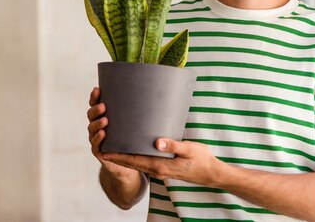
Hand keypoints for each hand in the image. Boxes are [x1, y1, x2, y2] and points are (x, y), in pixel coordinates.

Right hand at [87, 87, 138, 178]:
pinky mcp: (98, 151)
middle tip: (104, 106)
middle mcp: (96, 126)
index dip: (94, 97)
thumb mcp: (134, 124)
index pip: (95, 104)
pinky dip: (98, 138)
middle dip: (96, 110)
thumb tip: (157, 96)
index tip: (97, 89)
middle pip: (91, 115)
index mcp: (103, 116)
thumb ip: (138, 112)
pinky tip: (103, 133)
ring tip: (105, 120)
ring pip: (91, 128)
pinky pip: (95, 144)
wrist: (127, 162)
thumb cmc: (131, 138)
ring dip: (97, 124)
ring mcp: (96, 138)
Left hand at [102, 138, 222, 185]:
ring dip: (125, 159)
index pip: (135, 161)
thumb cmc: (202, 160)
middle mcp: (158, 170)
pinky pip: (145, 165)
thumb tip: (157, 142)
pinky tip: (133, 153)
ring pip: (138, 165)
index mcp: (161, 165)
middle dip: (117, 158)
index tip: (106, 151)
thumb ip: (173, 145)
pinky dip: (135, 160)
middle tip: (103, 149)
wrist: (211, 173)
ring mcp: (161, 171)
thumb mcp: (189, 149)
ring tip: (113, 151)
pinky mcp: (165, 169)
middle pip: (133, 164)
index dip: (119, 156)